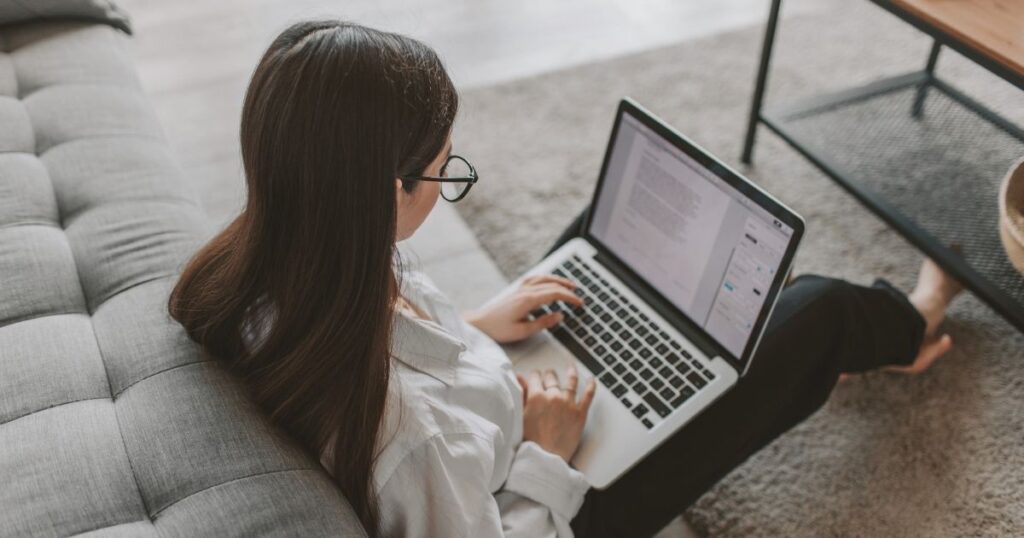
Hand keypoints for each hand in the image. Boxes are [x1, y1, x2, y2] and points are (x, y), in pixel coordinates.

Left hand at [464, 275, 583, 343]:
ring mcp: (520, 289)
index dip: (570, 297)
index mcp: (528, 300)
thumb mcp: (523, 331)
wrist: (479, 324)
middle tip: (579, 296)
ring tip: (569, 285)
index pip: (555, 294)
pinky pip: (535, 279)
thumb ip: (543, 323)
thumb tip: (559, 315)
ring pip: (543, 278)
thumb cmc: (498, 329)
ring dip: (558, 280)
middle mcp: (524, 291)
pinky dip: (546, 278)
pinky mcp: (516, 290)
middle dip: (568, 289)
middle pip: (551, 284)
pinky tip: (550, 281)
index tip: (580, 303)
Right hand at [516, 364, 596, 461]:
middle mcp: (553, 396)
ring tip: (571, 369)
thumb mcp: (521, 415)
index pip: (535, 377)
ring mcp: (568, 404)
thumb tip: (520, 378)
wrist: (545, 458)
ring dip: (571, 373)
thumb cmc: (530, 441)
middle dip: (549, 375)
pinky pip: (588, 395)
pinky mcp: (580, 413)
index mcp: (536, 396)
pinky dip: (591, 385)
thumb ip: (521, 395)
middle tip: (549, 375)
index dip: (535, 376)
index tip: (535, 377)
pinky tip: (591, 380)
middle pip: (552, 378)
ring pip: (571, 382)